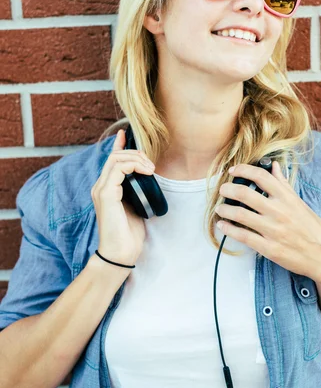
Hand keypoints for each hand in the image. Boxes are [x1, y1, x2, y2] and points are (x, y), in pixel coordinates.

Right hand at [91, 129, 154, 270]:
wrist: (120, 253)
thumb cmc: (129, 234)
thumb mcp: (136, 206)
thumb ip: (137, 192)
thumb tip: (147, 179)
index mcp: (107, 188)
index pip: (111, 160)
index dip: (119, 145)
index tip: (126, 134)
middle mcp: (100, 186)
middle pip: (115, 156)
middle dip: (136, 154)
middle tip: (152, 165)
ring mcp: (101, 189)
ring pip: (116, 159)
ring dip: (137, 159)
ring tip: (151, 169)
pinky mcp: (106, 194)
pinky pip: (118, 169)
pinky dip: (133, 165)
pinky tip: (146, 172)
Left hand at [215, 161, 320, 285]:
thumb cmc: (313, 229)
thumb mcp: (301, 204)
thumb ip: (284, 185)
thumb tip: (274, 166)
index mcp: (287, 198)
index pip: (261, 176)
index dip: (243, 170)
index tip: (233, 170)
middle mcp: (279, 211)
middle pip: (245, 193)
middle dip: (228, 189)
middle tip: (222, 190)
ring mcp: (273, 230)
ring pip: (240, 214)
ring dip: (225, 209)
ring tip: (219, 208)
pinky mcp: (269, 248)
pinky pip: (243, 236)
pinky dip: (228, 229)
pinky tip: (222, 226)